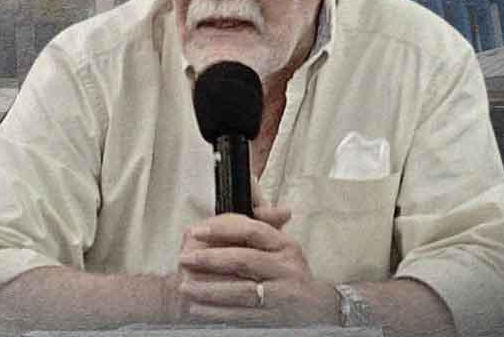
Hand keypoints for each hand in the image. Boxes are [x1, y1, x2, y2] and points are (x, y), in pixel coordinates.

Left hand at [171, 189, 338, 326]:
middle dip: (209, 260)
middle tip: (184, 259)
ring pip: (240, 292)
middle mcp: (285, 269)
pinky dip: (217, 313)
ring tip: (186, 287)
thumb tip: (249, 181)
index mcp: (285, 246)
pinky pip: (241, 316)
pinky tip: (199, 309)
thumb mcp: (281, 242)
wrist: (318, 309)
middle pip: (243, 260)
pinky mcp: (275, 321)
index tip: (197, 231)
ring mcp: (281, 296)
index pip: (252, 230)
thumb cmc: (290, 270)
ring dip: (208, 290)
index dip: (222, 228)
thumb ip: (261, 217)